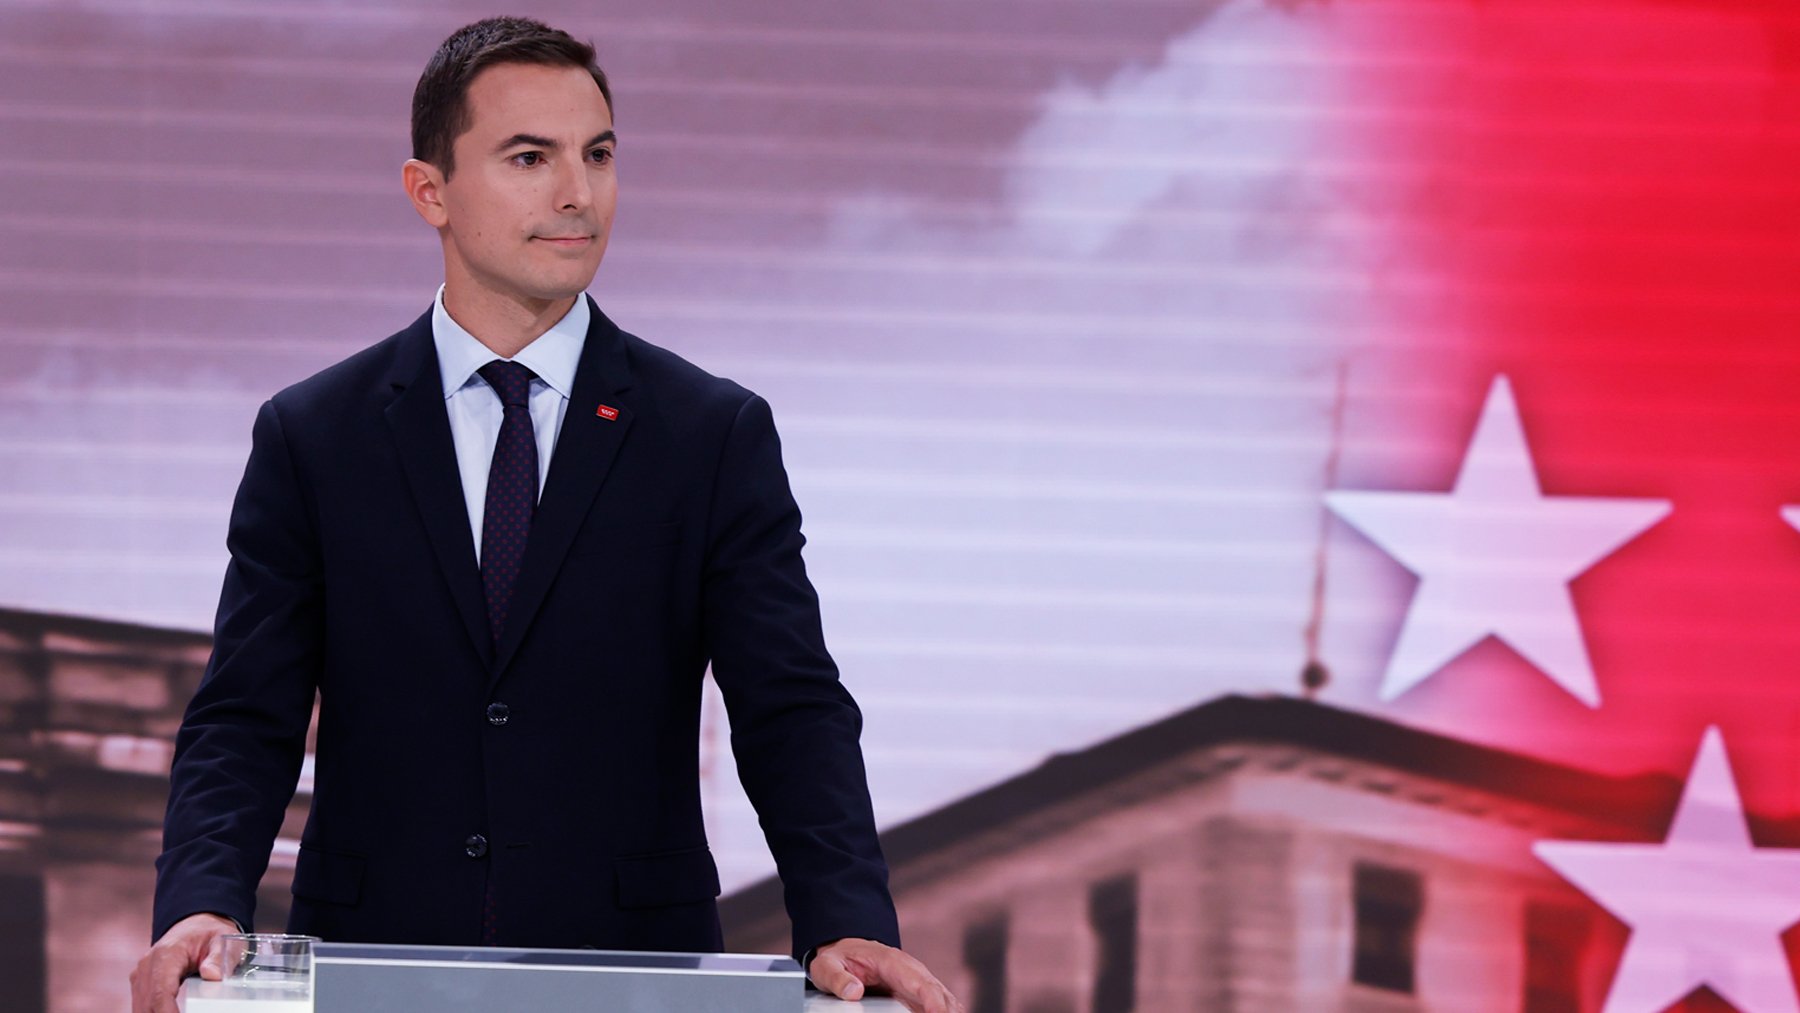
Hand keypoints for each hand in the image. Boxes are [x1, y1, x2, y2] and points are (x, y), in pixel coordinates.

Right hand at [129, 912, 236, 1012]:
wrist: (195, 926)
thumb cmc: (208, 933)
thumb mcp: (222, 940)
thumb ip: (219, 957)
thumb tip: (212, 975)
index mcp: (166, 954)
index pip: (161, 991)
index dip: (167, 1012)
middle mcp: (147, 966)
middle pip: (148, 1004)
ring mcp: (141, 977)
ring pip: (142, 1008)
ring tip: (181, 1012)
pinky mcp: (141, 986)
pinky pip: (143, 1006)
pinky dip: (155, 1012)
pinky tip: (173, 1012)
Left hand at [809, 937, 962, 1012]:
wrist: (847, 951)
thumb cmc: (839, 959)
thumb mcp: (827, 966)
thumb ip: (837, 979)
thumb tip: (854, 991)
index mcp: (892, 962)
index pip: (919, 982)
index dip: (931, 1000)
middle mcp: (911, 970)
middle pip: (938, 992)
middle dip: (947, 1010)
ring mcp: (917, 981)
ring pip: (944, 998)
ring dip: (950, 1011)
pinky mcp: (917, 993)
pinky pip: (938, 1003)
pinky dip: (945, 1011)